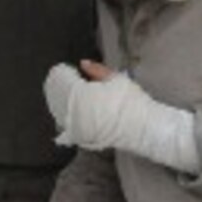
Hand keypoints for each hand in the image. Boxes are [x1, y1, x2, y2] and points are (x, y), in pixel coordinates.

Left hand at [44, 62, 201, 172]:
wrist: (143, 128)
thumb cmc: (130, 101)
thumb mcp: (115, 79)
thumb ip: (97, 70)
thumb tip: (83, 63)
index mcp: (81, 95)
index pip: (63, 82)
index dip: (63, 75)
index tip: (68, 71)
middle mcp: (74, 112)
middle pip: (58, 98)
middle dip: (60, 88)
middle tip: (66, 81)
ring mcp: (76, 127)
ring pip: (59, 113)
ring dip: (60, 103)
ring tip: (68, 95)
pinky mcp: (80, 138)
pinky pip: (65, 127)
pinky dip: (65, 118)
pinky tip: (70, 112)